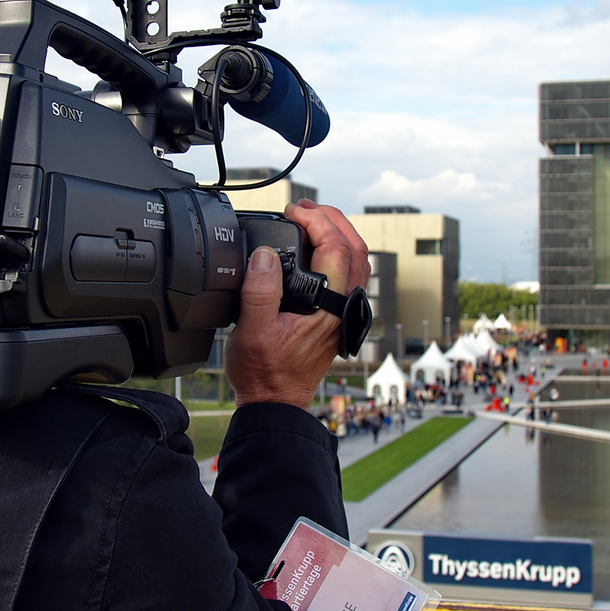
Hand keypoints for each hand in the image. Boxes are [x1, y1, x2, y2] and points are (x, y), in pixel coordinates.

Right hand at [224, 200, 368, 408]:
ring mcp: (344, 311)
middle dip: (331, 219)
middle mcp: (344, 307)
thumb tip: (264, 255)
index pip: (336, 248)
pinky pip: (348, 274)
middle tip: (303, 208)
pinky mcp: (337, 315)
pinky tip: (315, 249)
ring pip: (357, 260)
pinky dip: (336, 251)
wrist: (275, 402)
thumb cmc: (265, 372)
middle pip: (356, 248)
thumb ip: (260, 291)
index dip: (316, 220)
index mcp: (330, 307)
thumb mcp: (253, 330)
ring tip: (310, 219)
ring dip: (337, 233)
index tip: (292, 211)